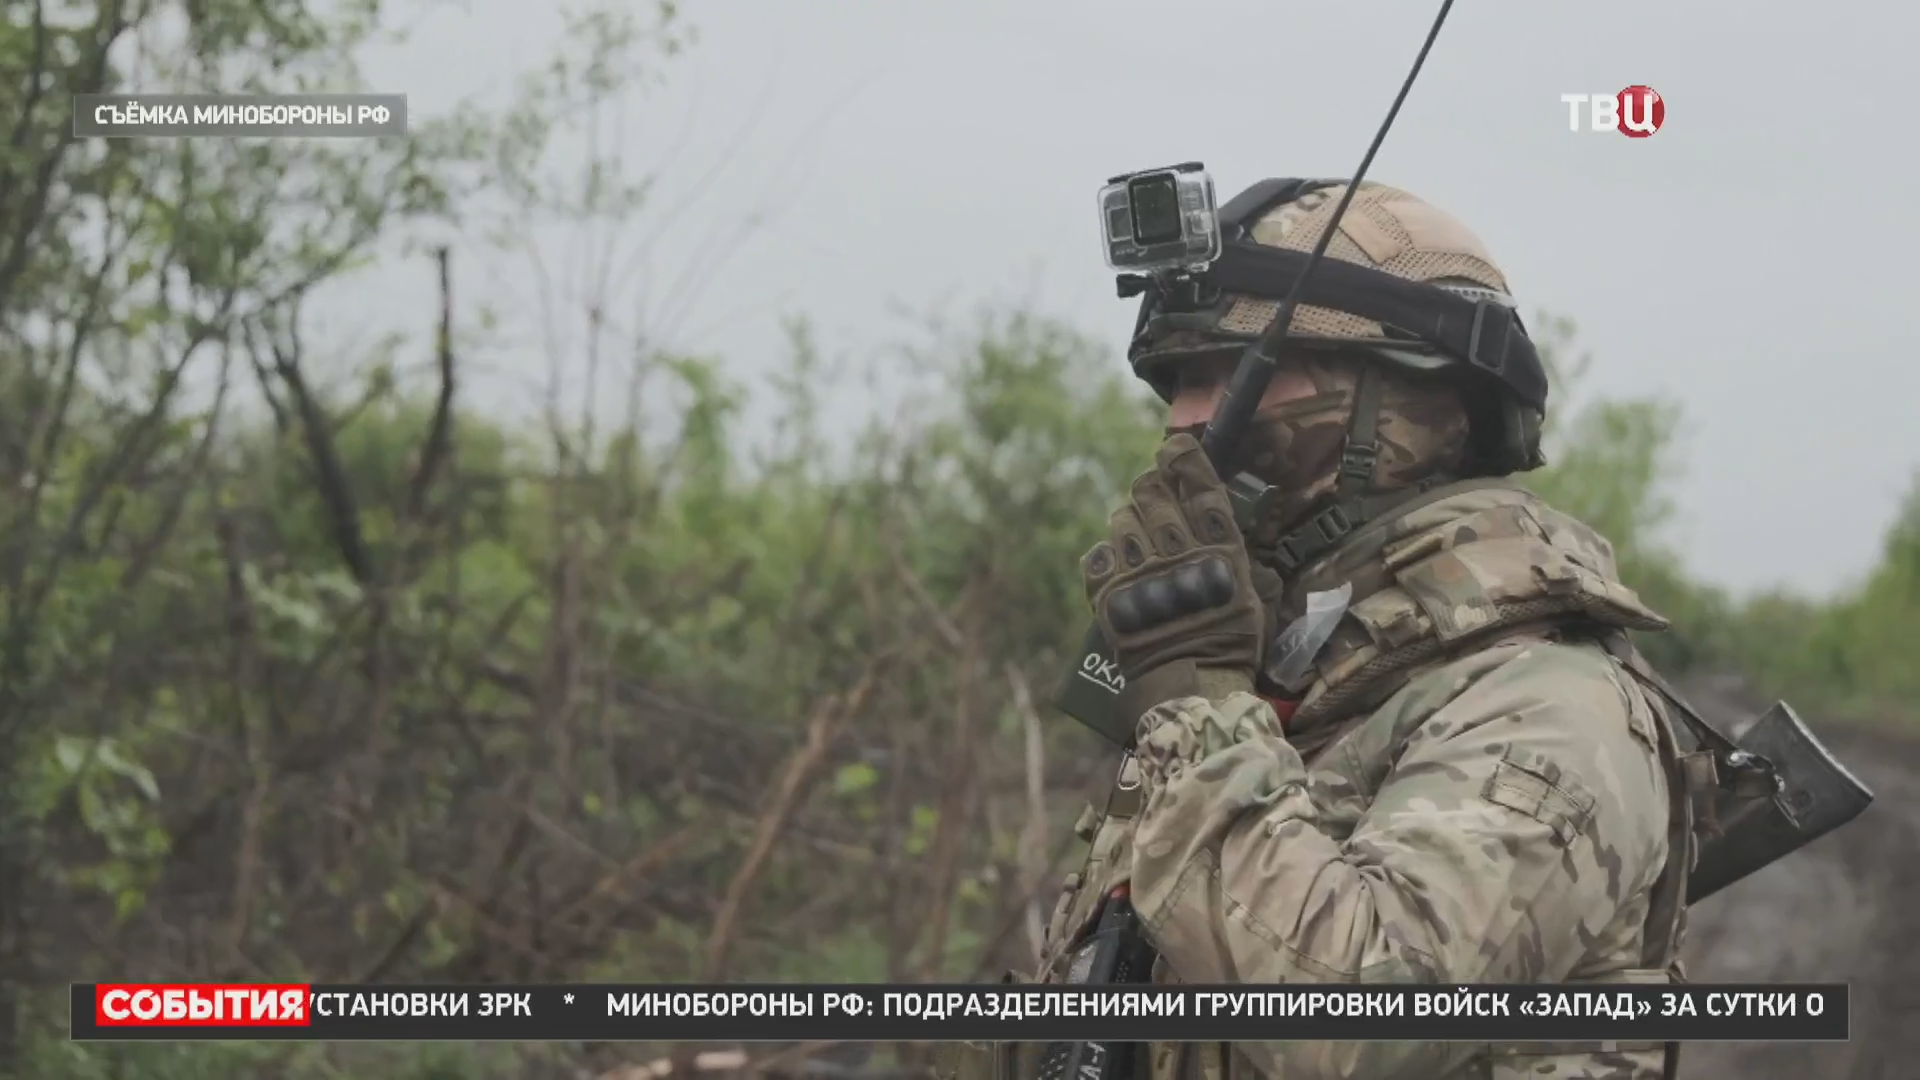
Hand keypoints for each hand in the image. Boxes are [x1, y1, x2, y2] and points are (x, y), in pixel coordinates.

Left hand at [1081, 434, 1278, 714]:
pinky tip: (1119, 561)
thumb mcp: (1255, 595)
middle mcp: (1177, 552)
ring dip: (1129, 520)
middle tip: (1153, 493)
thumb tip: (1228, 524)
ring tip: (1137, 535)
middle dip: (1151, 487)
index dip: (1184, 460)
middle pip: (1153, 494)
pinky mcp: (1111, 593)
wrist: (1192, 686)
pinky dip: (1107, 553)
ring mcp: (1140, 572)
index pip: (1198, 486)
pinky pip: (1099, 553)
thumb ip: (1239, 556)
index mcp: (1218, 548)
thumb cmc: (1232, 643)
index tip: (1174, 449)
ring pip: (1122, 519)